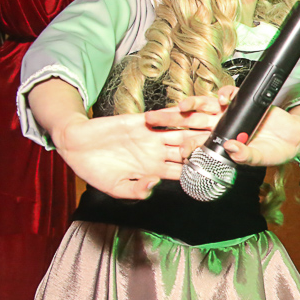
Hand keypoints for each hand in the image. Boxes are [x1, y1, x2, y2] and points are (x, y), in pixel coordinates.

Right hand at [51, 111, 206, 199]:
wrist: (74, 144)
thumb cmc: (92, 169)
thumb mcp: (113, 187)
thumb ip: (134, 189)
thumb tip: (152, 187)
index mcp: (153, 170)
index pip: (182, 172)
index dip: (198, 172)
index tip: (216, 173)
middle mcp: (156, 153)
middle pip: (187, 150)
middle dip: (205, 148)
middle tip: (226, 145)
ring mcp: (151, 136)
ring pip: (180, 132)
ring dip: (198, 129)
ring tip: (216, 126)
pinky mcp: (141, 121)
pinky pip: (163, 117)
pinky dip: (176, 113)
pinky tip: (192, 109)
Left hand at [144, 87, 299, 168]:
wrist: (294, 137)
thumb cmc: (274, 151)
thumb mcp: (261, 158)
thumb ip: (248, 156)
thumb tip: (233, 149)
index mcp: (219, 143)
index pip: (196, 144)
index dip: (185, 145)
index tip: (178, 149)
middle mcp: (219, 127)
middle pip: (189, 122)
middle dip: (170, 119)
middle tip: (151, 119)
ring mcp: (228, 113)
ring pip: (203, 106)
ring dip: (192, 104)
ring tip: (182, 105)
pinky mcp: (242, 101)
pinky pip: (229, 94)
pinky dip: (226, 94)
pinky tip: (224, 98)